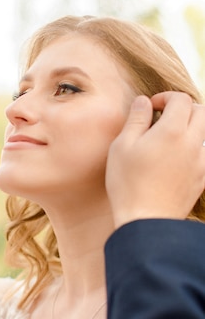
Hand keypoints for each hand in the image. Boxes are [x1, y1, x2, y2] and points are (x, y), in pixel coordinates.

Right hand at [106, 92, 204, 228]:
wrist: (146, 221)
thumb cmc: (128, 184)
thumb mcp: (121, 147)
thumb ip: (136, 119)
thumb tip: (143, 101)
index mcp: (172, 131)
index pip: (181, 99)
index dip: (166, 97)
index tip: (151, 107)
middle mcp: (192, 143)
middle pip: (202, 111)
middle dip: (185, 107)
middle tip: (165, 116)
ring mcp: (200, 162)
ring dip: (192, 127)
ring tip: (172, 137)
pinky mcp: (202, 179)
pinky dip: (196, 148)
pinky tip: (179, 157)